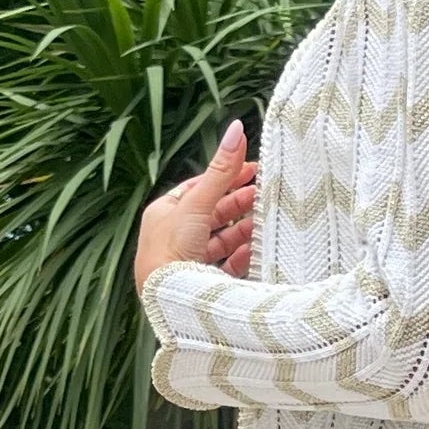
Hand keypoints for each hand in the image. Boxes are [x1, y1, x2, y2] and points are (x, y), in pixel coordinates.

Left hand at [134, 120, 259, 292]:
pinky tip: (254, 251)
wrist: (166, 299)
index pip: (200, 188)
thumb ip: (221, 170)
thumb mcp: (197, 203)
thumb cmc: (171, 248)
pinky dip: (240, 257)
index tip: (253, 170)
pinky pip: (224, 265)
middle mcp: (172, 235)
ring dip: (242, 231)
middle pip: (212, 214)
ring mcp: (186, 261)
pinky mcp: (199, 283)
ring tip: (264, 222)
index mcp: (164, 212)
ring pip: (219, 240)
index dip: (227, 177)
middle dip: (238, 204)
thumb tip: (237, 129)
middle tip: (264, 194)